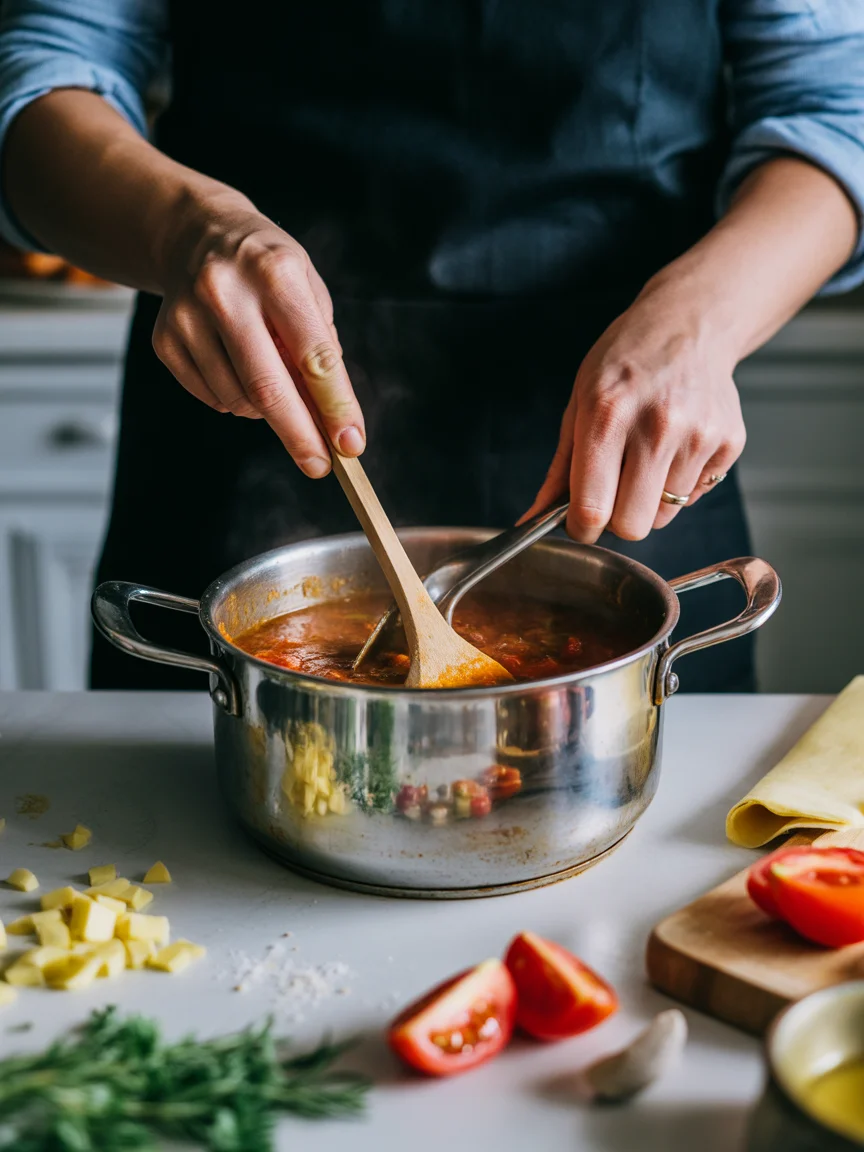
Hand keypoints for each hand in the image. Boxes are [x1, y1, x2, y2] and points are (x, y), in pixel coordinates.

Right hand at [152, 189, 363, 477]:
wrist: (195, 234)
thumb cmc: (266, 267)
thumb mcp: (308, 288)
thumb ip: (321, 348)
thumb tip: (330, 417)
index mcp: (275, 272)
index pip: (313, 355)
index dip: (335, 406)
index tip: (350, 444)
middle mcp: (226, 292)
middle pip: (267, 387)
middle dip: (298, 435)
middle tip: (318, 465)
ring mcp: (187, 317)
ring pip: (238, 400)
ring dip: (265, 412)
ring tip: (271, 380)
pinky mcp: (165, 340)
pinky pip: (212, 397)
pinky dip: (235, 400)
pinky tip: (238, 368)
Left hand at [525, 278, 746, 540]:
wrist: (689, 325)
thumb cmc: (625, 363)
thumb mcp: (579, 404)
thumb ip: (559, 470)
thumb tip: (531, 522)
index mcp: (608, 416)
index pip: (592, 509)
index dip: (582, 529)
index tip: (580, 523)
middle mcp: (657, 426)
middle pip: (633, 526)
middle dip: (617, 520)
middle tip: (613, 492)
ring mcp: (699, 435)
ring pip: (664, 516)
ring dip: (649, 500)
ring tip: (646, 457)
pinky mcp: (729, 442)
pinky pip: (695, 496)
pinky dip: (679, 483)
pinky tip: (675, 446)